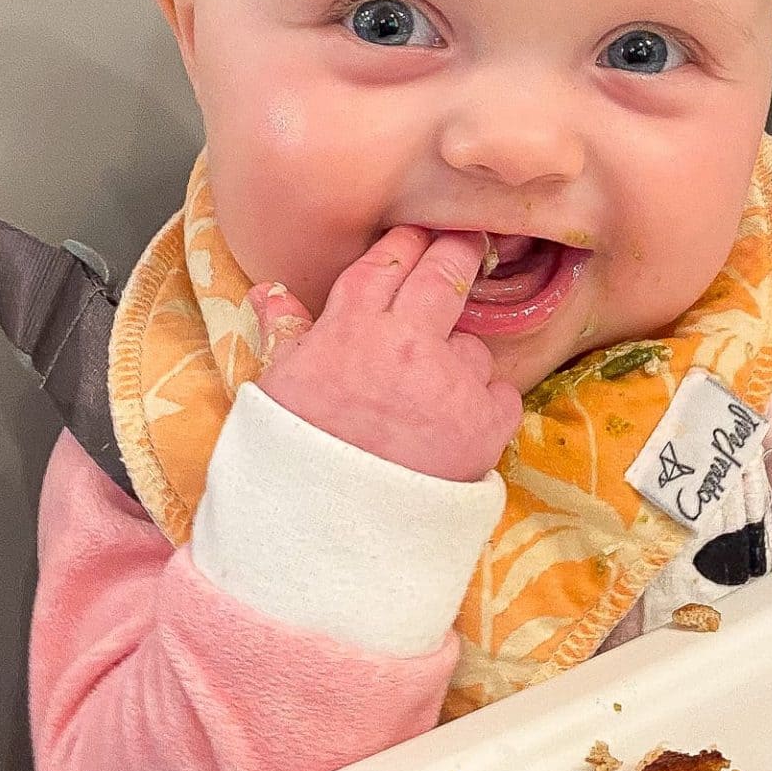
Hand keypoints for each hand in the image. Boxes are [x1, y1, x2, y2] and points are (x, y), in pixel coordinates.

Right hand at [250, 228, 523, 483]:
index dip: (406, 244)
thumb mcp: (279, 386)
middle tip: (466, 245)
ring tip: (428, 402)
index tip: (418, 237)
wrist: (329, 533)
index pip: (387, 262)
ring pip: (474, 345)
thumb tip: (270, 291)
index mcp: (351, 327)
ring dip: (460, 360)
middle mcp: (406, 342)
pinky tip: (453, 430)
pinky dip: (485, 406)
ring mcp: (449, 380)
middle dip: (457, 253)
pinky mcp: (485, 422)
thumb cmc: (296, 459)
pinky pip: (501, 393)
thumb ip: (286, 331)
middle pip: (444, 273)